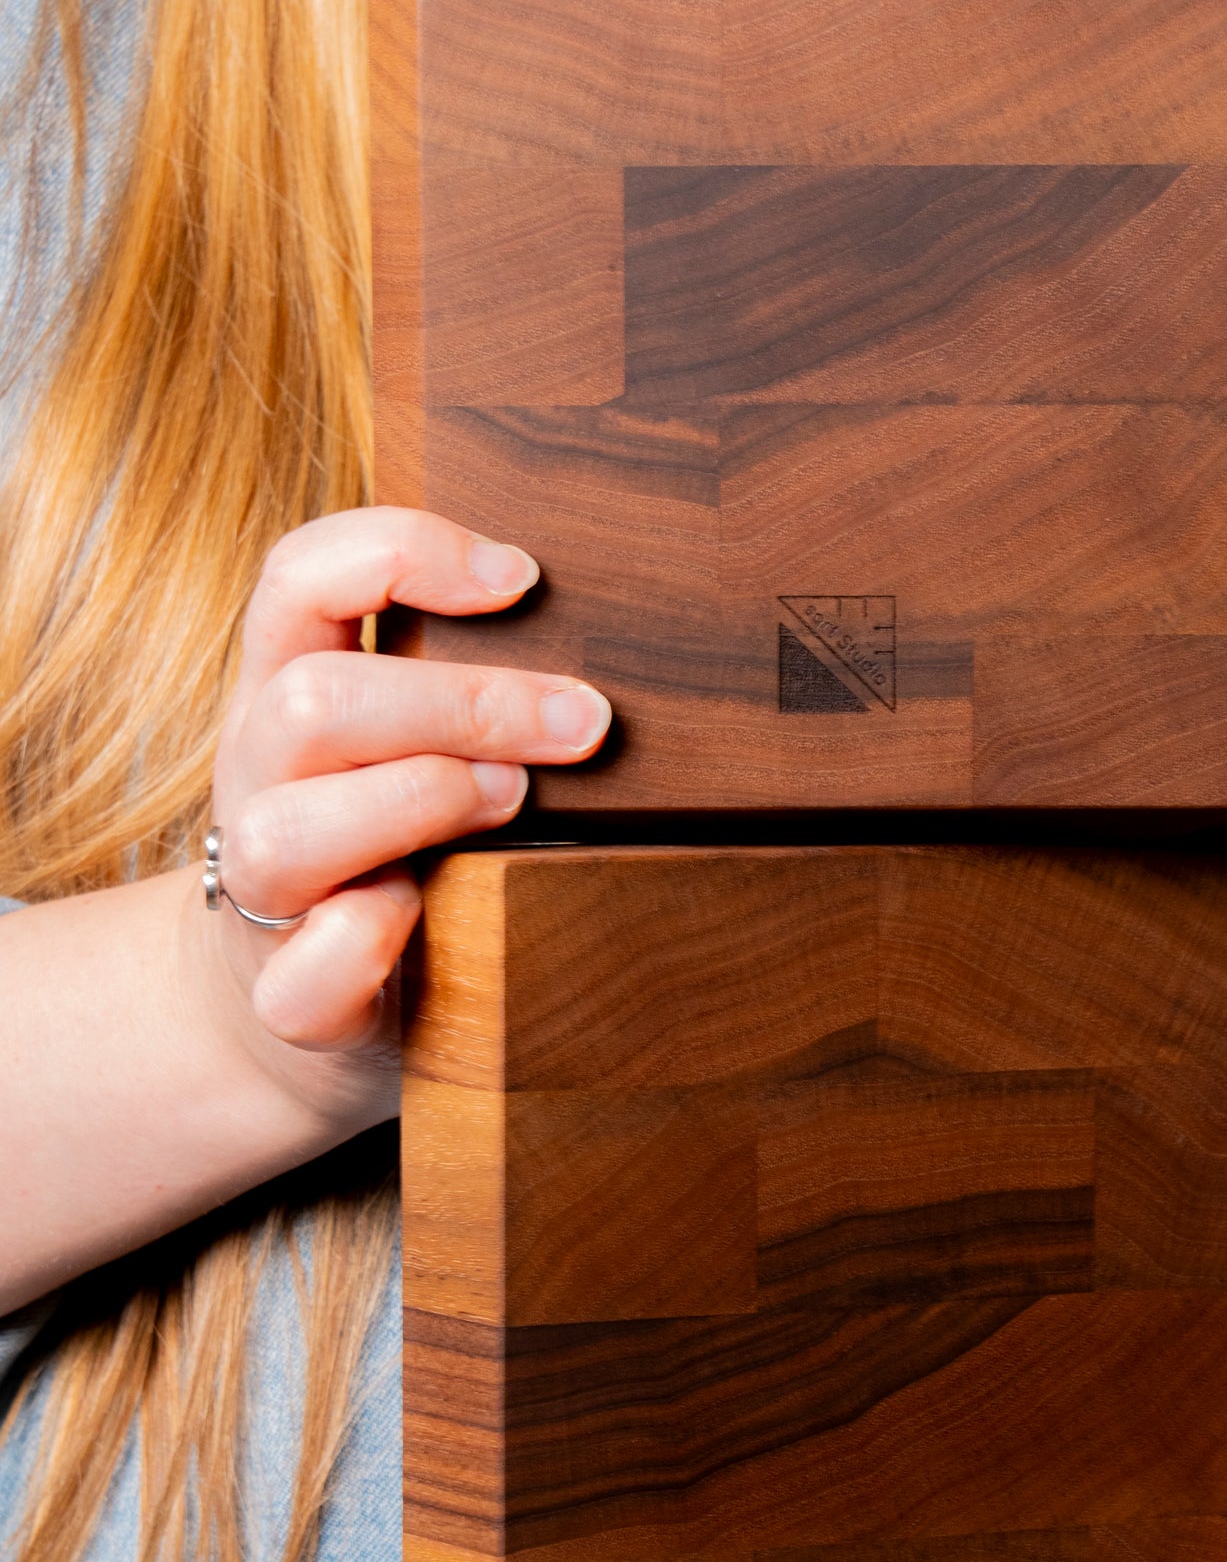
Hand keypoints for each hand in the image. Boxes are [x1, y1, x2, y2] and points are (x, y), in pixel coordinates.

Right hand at [193, 506, 608, 1115]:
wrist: (309, 1009)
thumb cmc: (400, 849)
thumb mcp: (414, 746)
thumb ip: (475, 688)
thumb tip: (633, 641)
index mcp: (289, 694)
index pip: (299, 576)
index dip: (400, 552)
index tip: (523, 577)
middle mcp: (259, 779)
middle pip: (312, 702)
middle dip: (465, 704)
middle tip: (584, 724)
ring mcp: (261, 892)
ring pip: (284, 831)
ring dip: (418, 802)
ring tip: (514, 804)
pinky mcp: (284, 996)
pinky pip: (304, 972)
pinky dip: (365, 945)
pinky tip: (424, 921)